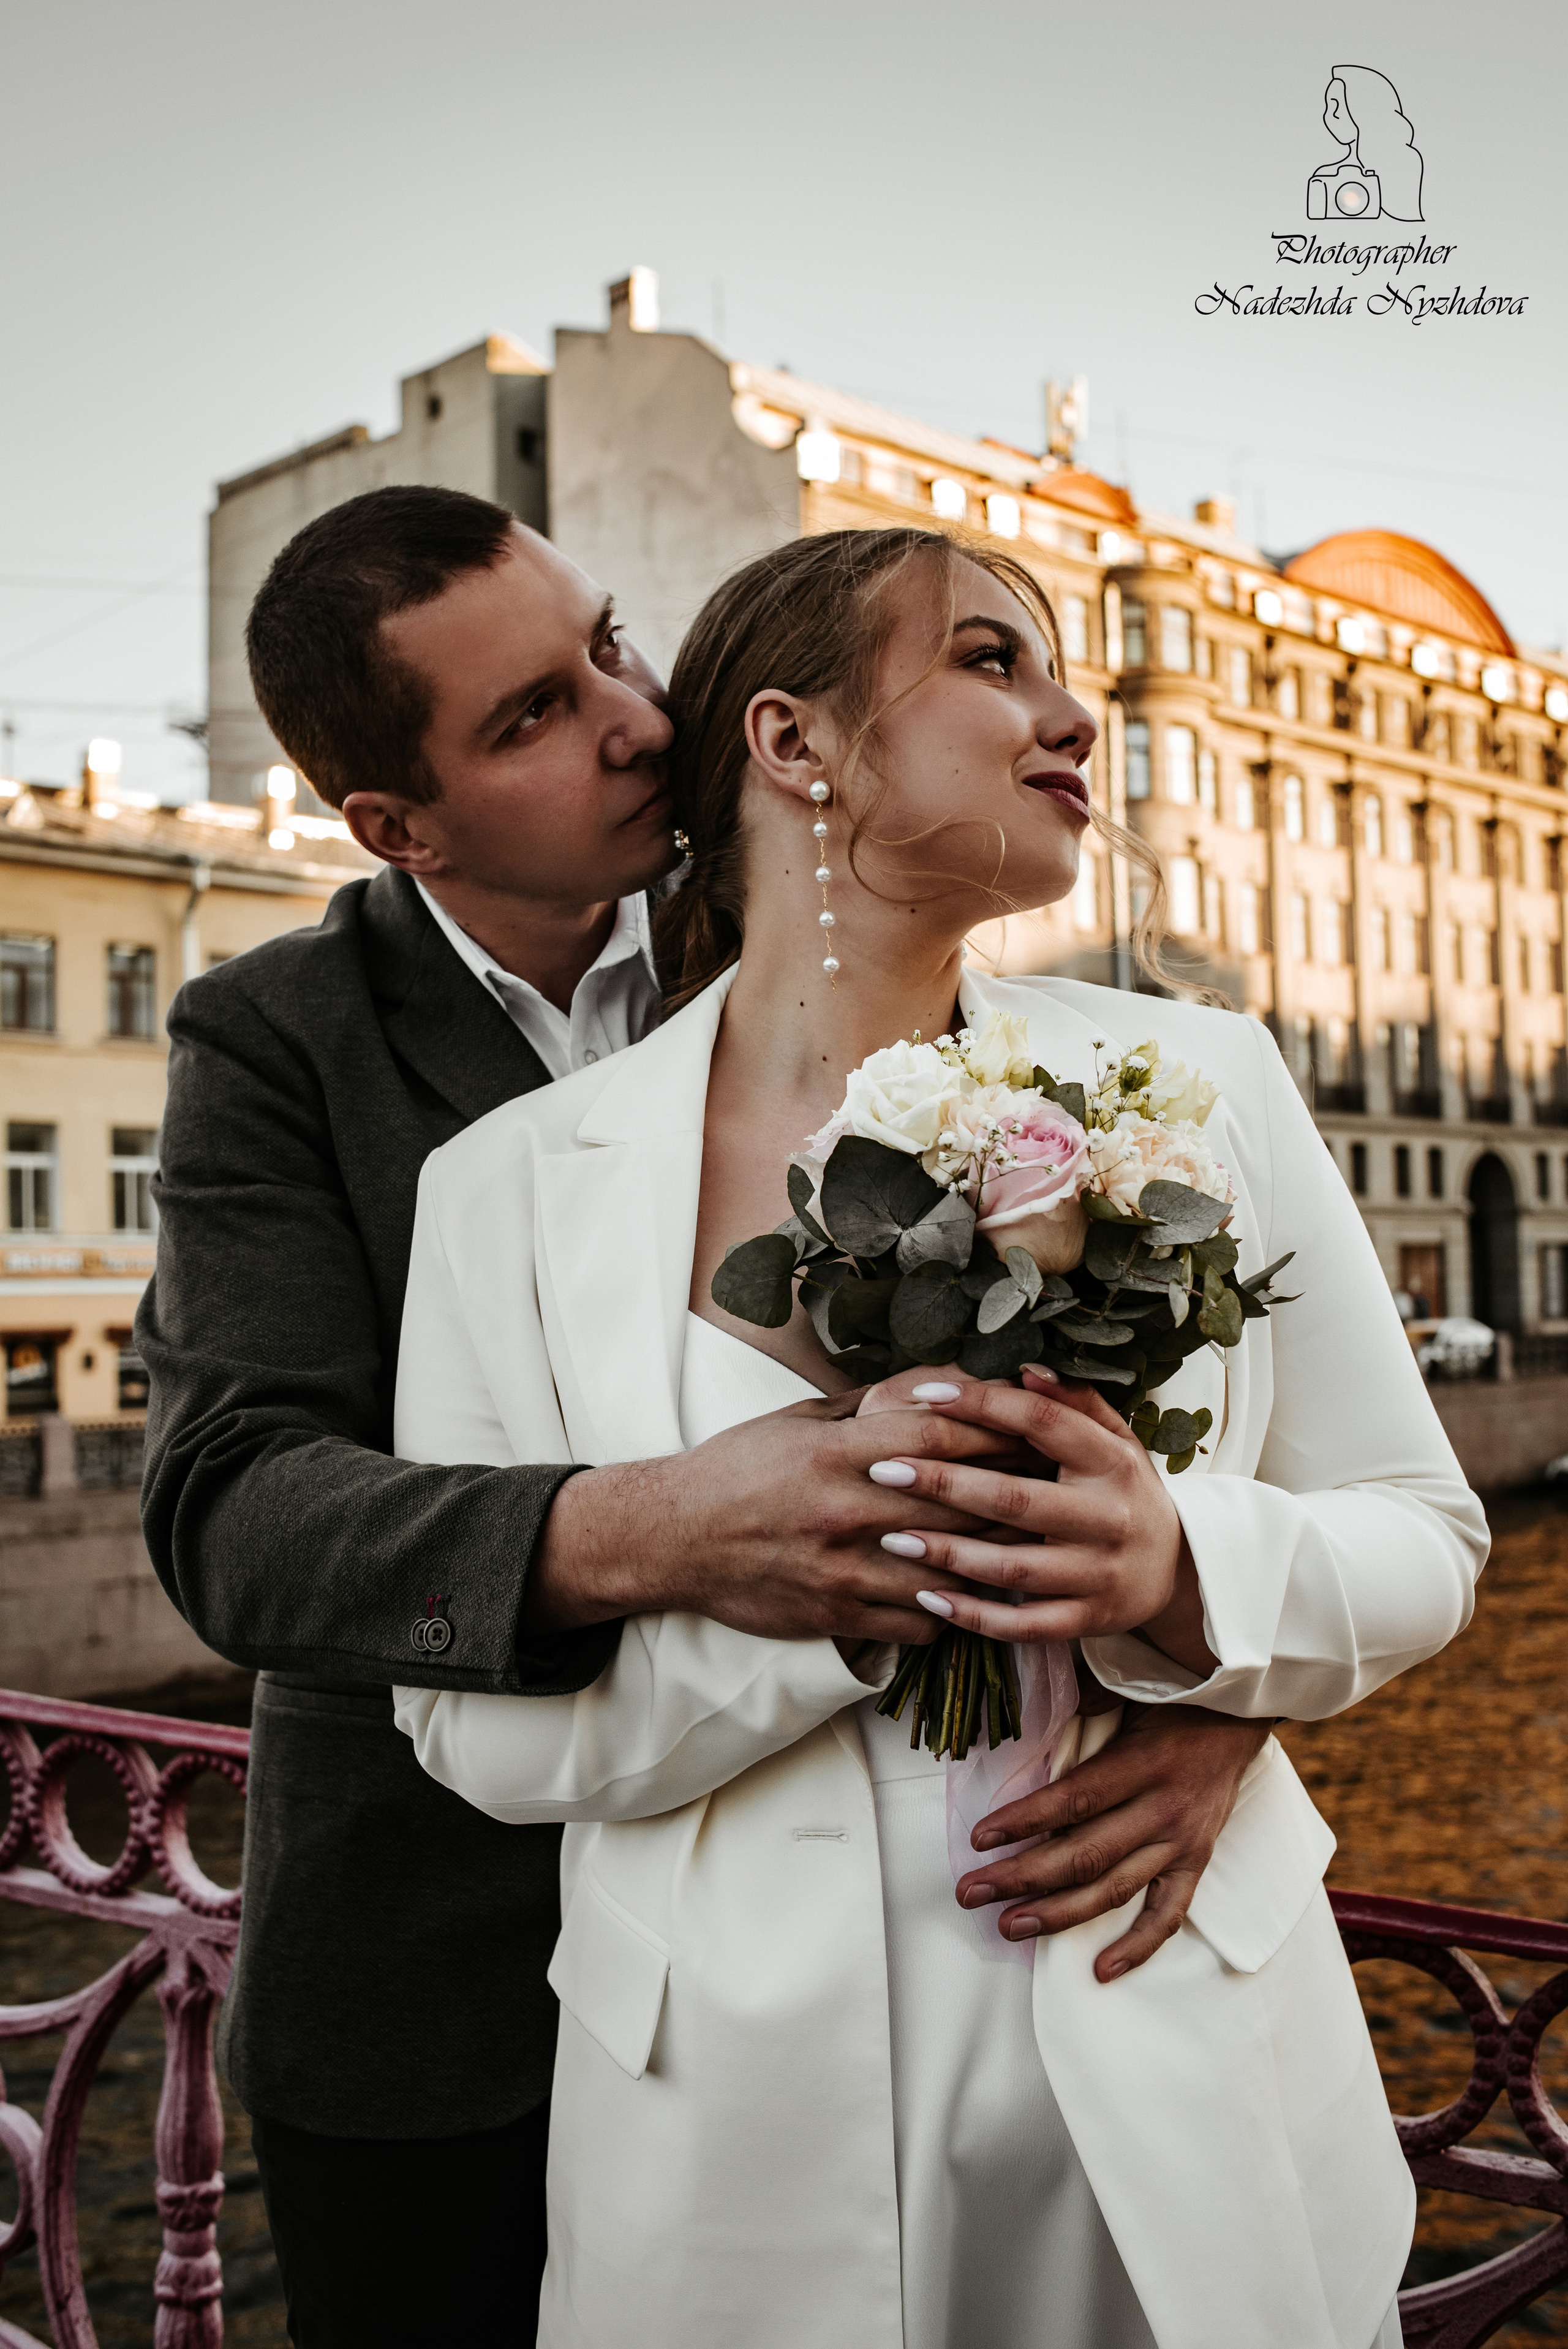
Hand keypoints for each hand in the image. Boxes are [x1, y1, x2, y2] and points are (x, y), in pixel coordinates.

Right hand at [525, 1394, 1023, 1644]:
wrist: (673, 1538)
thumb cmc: (739, 1468)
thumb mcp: (801, 1420)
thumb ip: (869, 1409)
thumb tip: (934, 1389)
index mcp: (838, 1451)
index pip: (940, 1438)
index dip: (997, 1433)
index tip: (1035, 1432)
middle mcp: (846, 1510)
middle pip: (960, 1506)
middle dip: (1015, 1498)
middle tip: (1056, 1492)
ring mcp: (843, 1570)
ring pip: (949, 1572)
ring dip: (996, 1563)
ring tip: (1035, 1551)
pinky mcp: (836, 1617)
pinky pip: (917, 1623)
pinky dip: (952, 1612)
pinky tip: (972, 1600)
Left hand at [865, 1367, 1216, 1676]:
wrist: (1177, 1569)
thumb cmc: (1124, 1490)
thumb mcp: (1115, 1439)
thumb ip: (1075, 1403)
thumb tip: (1027, 1368)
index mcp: (1111, 1461)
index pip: (1042, 1422)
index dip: (983, 1404)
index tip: (925, 1394)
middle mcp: (1107, 1517)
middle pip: (1016, 1498)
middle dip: (945, 1484)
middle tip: (885, 1471)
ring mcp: (1098, 1574)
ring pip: (1013, 1566)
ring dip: (948, 1554)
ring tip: (892, 1538)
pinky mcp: (1089, 1619)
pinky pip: (1024, 1624)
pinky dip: (975, 1615)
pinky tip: (929, 1598)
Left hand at [956, 1703, 1273, 1978]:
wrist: (1238, 1719)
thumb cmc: (1172, 1701)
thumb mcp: (1131, 1689)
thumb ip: (1085, 1700)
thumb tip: (1031, 1702)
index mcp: (1142, 1762)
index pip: (1075, 1800)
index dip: (1025, 1820)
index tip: (979, 1837)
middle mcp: (1163, 1809)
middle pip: (1085, 1854)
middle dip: (1022, 1877)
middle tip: (971, 1893)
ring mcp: (1182, 1842)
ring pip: (1115, 1890)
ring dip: (1059, 1914)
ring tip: (1010, 1926)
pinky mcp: (1196, 1864)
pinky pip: (1167, 1916)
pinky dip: (1137, 1948)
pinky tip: (1101, 1971)